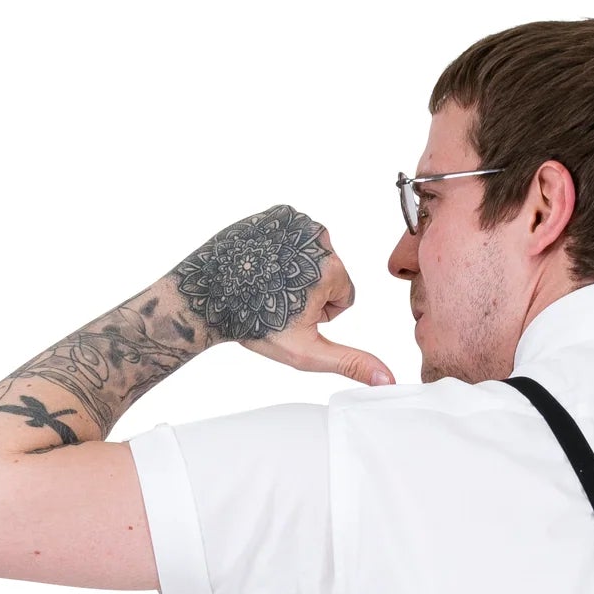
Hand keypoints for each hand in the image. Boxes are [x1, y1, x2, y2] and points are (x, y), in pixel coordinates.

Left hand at [174, 204, 395, 384]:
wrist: (206, 295)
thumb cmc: (252, 323)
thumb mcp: (307, 351)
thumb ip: (351, 363)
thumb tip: (386, 379)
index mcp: (331, 269)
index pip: (345, 297)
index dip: (321, 312)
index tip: (292, 311)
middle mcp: (318, 238)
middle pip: (331, 273)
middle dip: (310, 290)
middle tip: (277, 299)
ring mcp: (295, 222)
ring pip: (313, 256)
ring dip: (296, 270)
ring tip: (268, 282)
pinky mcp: (277, 214)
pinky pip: (295, 238)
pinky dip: (281, 251)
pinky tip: (262, 263)